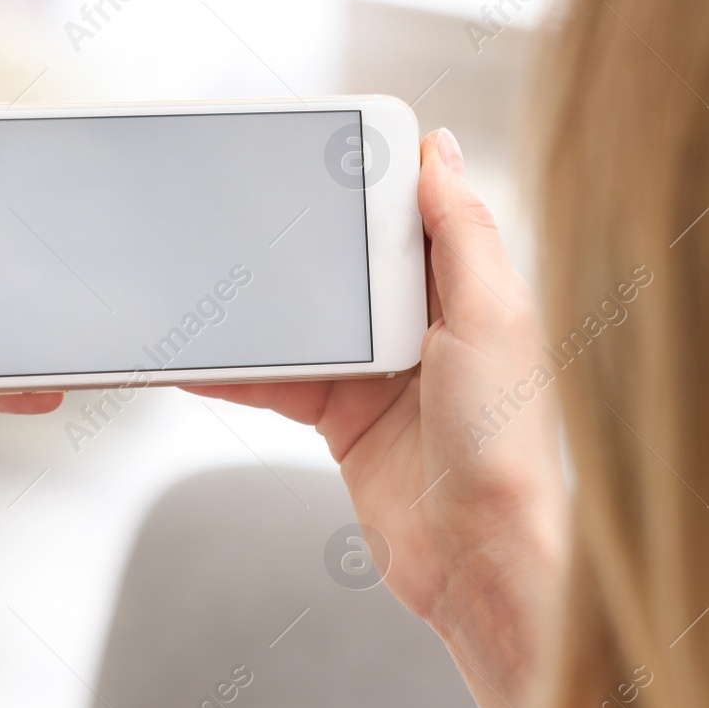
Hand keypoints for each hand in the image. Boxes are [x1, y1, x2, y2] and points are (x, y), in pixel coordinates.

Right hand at [187, 129, 566, 707]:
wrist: (480, 561)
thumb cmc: (506, 446)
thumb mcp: (492, 318)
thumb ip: (463, 233)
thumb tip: (439, 149)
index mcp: (466, 289)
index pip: (407, 213)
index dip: (364, 180)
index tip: (313, 146)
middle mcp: (424, 326)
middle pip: (345, 263)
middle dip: (296, 240)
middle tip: (238, 209)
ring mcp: (379, 375)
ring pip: (304, 320)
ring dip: (258, 308)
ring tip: (206, 279)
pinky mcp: (343, 422)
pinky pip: (280, 381)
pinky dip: (239, 369)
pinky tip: (202, 357)